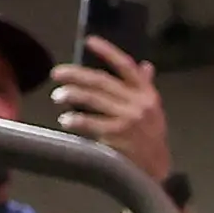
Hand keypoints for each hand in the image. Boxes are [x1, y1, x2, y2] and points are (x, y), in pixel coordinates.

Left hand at [50, 37, 172, 184]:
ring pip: (91, 99)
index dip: (108, 51)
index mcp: (147, 95)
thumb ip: (146, 88)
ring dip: (70, 96)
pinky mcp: (116, 135)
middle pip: (100, 81)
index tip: (89, 41)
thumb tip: (146, 66)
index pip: (127, 67)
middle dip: (75, 75)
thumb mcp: (154, 112)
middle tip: (57, 74)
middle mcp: (139, 104)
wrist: (157, 171)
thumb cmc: (151, 139)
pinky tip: (66, 121)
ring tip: (57, 96)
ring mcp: (127, 120)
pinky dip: (73, 121)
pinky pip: (88, 123)